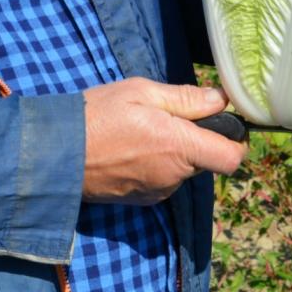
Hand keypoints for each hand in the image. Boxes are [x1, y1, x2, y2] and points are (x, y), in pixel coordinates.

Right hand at [82, 78, 246, 204]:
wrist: (55, 155)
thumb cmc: (97, 115)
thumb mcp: (141, 92)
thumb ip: (185, 98)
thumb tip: (220, 100)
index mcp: (178, 146)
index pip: (231, 157)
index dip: (236, 141)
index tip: (225, 124)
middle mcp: (173, 176)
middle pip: (205, 159)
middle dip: (195, 139)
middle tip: (165, 116)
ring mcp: (157, 191)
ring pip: (182, 169)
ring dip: (173, 152)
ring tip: (140, 132)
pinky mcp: (142, 200)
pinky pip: (163, 180)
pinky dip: (155, 164)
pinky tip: (130, 149)